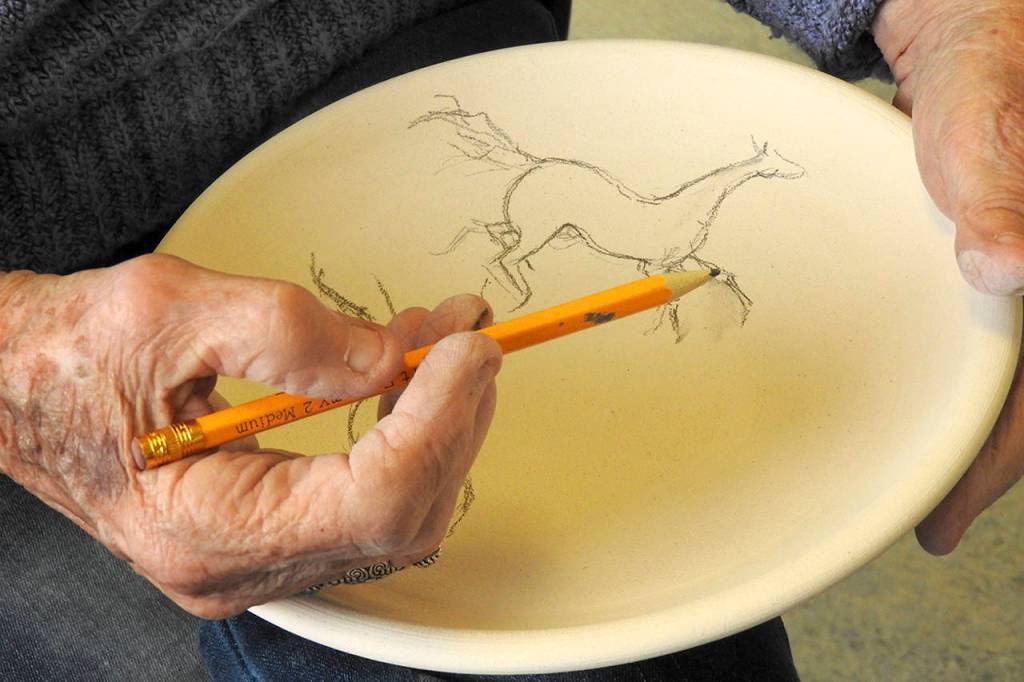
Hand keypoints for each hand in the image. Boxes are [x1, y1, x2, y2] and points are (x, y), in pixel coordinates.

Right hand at [0, 254, 500, 616]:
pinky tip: (409, 382)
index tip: (471, 347)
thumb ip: (291, 332)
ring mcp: (257, 556)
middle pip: (402, 514)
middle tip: (472, 338)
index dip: (439, 419)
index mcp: (204, 528)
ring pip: (398, 515)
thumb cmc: (61, 355)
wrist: (10, 384)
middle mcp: (237, 564)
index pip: (373, 498)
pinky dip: (406, 438)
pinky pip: (368, 500)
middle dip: (455, 418)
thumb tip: (396, 357)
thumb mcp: (170, 310)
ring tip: (447, 347)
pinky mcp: (270, 530)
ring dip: (440, 425)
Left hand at [873, 0, 1023, 551]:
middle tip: (928, 523)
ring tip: (926, 493)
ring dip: (971, 440)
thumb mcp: (985, 131)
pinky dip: (961, 392)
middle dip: (980, 468)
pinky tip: (930, 417)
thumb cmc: (989, 80)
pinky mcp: (996, 278)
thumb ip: (1000, 195)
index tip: (946, 510)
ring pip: (1009, 385)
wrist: (974, 51)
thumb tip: (1007, 265)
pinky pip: (991, 352)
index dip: (996, 458)